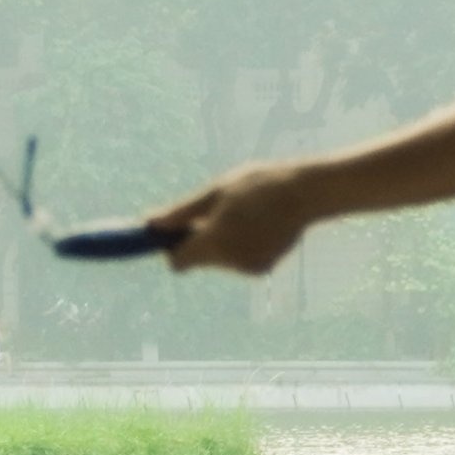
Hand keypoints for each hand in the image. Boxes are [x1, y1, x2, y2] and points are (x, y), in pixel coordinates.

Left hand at [153, 164, 312, 275]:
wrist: (305, 193)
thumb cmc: (257, 185)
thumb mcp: (215, 192)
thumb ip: (181, 213)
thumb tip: (149, 225)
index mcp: (214, 242)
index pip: (177, 262)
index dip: (173, 247)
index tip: (178, 230)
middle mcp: (230, 261)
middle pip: (199, 259)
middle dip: (200, 240)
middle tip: (218, 210)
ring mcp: (248, 267)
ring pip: (219, 259)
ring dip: (223, 241)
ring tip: (244, 212)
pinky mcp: (263, 268)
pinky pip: (239, 259)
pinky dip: (241, 246)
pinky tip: (259, 224)